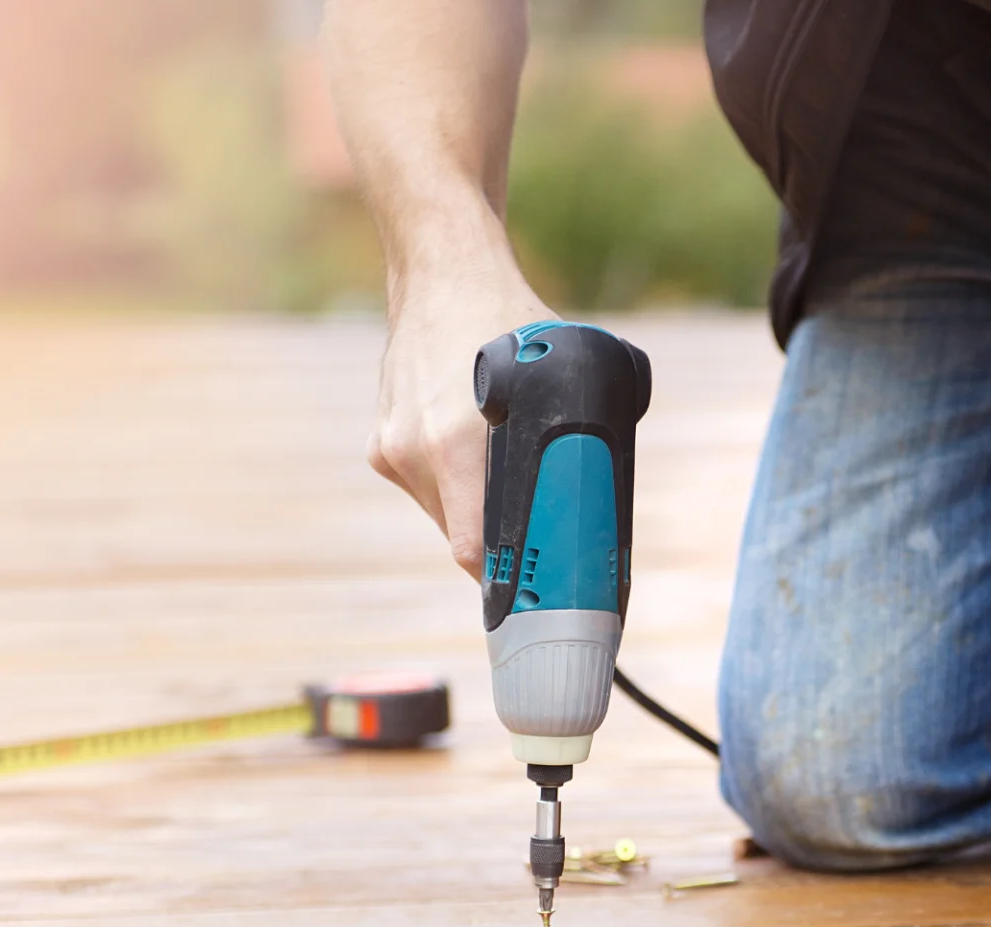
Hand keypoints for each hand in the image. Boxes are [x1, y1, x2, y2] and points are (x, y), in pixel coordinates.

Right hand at [369, 231, 551, 578]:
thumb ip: (584, 426)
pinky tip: (478, 454)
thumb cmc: (509, 315)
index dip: (510, 578)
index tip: (540, 596)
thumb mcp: (567, 369)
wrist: (440, 267)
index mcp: (455, 442)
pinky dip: (457, 487)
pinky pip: (428, 490)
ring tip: (510, 484)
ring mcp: (392, 448)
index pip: (474, 548)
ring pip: (446, 516)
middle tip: (546, 547)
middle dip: (505, 546)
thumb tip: (609, 487)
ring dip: (480, 514)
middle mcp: (414, 450)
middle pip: (463, 538)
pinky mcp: (381, 443)